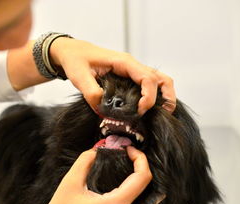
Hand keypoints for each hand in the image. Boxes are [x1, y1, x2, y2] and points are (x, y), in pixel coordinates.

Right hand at [35, 146, 161, 203]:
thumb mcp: (70, 182)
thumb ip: (85, 161)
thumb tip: (98, 149)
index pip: (142, 179)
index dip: (140, 159)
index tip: (129, 150)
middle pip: (151, 191)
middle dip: (144, 169)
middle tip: (131, 157)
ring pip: (148, 202)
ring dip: (143, 182)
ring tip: (130, 167)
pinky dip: (138, 193)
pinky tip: (126, 182)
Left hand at [49, 38, 175, 114]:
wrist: (73, 52)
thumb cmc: (76, 60)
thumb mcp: (79, 76)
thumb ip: (91, 92)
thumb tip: (103, 109)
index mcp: (124, 63)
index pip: (147, 78)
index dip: (149, 96)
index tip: (140, 111)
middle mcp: (132, 66)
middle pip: (161, 79)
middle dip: (166, 97)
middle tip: (164, 115)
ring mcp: (133, 72)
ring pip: (159, 81)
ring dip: (164, 96)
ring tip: (162, 114)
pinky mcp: (130, 78)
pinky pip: (149, 85)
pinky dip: (155, 96)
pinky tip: (148, 110)